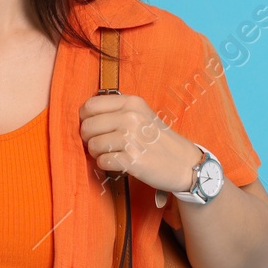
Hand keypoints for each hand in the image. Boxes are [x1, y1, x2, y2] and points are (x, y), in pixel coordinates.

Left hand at [77, 92, 200, 194]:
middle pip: (87, 126)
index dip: (85, 119)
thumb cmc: (158, 139)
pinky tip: (118, 163)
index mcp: (131, 102)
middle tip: (101, 144)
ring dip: (98, 153)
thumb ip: (115, 111)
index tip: (93, 128)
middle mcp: (131, 117)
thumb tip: (83, 116)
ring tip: (112, 154)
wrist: (184, 163)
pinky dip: (106, 165)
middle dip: (89, 139)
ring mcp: (132, 138)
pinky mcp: (132, 159)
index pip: (90, 105)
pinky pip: (102, 161)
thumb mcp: (141, 115)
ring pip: (92, 145)